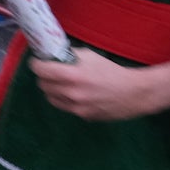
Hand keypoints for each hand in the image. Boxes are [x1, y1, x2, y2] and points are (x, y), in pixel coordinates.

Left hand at [29, 54, 169, 120]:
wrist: (132, 93)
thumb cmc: (111, 71)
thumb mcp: (90, 56)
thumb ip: (69, 55)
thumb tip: (54, 53)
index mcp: (72, 76)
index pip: (41, 71)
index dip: (37, 64)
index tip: (38, 61)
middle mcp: (71, 94)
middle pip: (43, 85)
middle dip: (43, 76)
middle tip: (49, 71)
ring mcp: (76, 108)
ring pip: (51, 98)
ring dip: (51, 89)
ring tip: (60, 82)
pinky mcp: (82, 116)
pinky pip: (64, 107)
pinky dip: (64, 99)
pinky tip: (74, 93)